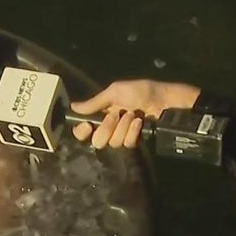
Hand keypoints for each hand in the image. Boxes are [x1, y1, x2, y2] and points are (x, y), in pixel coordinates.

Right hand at [69, 79, 200, 148]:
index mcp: (101, 114)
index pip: (83, 131)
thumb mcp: (115, 92)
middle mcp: (108, 128)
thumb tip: (73, 107)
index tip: (87, 125)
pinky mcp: (135, 141)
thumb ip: (94, 102)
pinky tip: (140, 121)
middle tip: (117, 115)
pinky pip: (128, 143)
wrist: (163, 99)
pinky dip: (134, 131)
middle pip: (97, 141)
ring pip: (113, 142)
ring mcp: (122, 135)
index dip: (82, 132)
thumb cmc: (139, 91)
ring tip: (133, 114)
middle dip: (107, 128)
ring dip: (123, 127)